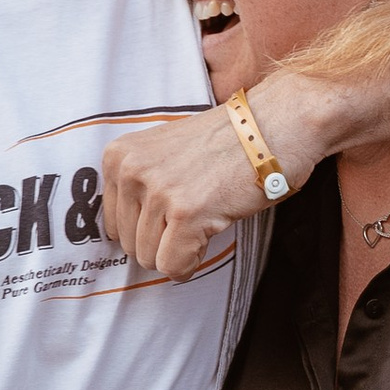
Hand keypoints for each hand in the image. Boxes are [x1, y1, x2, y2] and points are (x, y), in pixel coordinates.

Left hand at [101, 74, 327, 277]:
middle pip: (130, 245)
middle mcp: (131, 171)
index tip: (173, 216)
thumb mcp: (166, 152)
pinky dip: (192, 263)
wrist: (275, 124)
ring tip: (206, 218)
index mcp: (119, 156)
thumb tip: (129, 237)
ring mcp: (158, 191)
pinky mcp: (186, 212)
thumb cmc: (229, 142)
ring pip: (151, 259)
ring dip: (181, 251)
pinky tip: (211, 235)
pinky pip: (174, 265)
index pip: (114, 224)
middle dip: (164, 243)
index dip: (148, 229)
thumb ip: (141, 184)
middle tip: (195, 218)